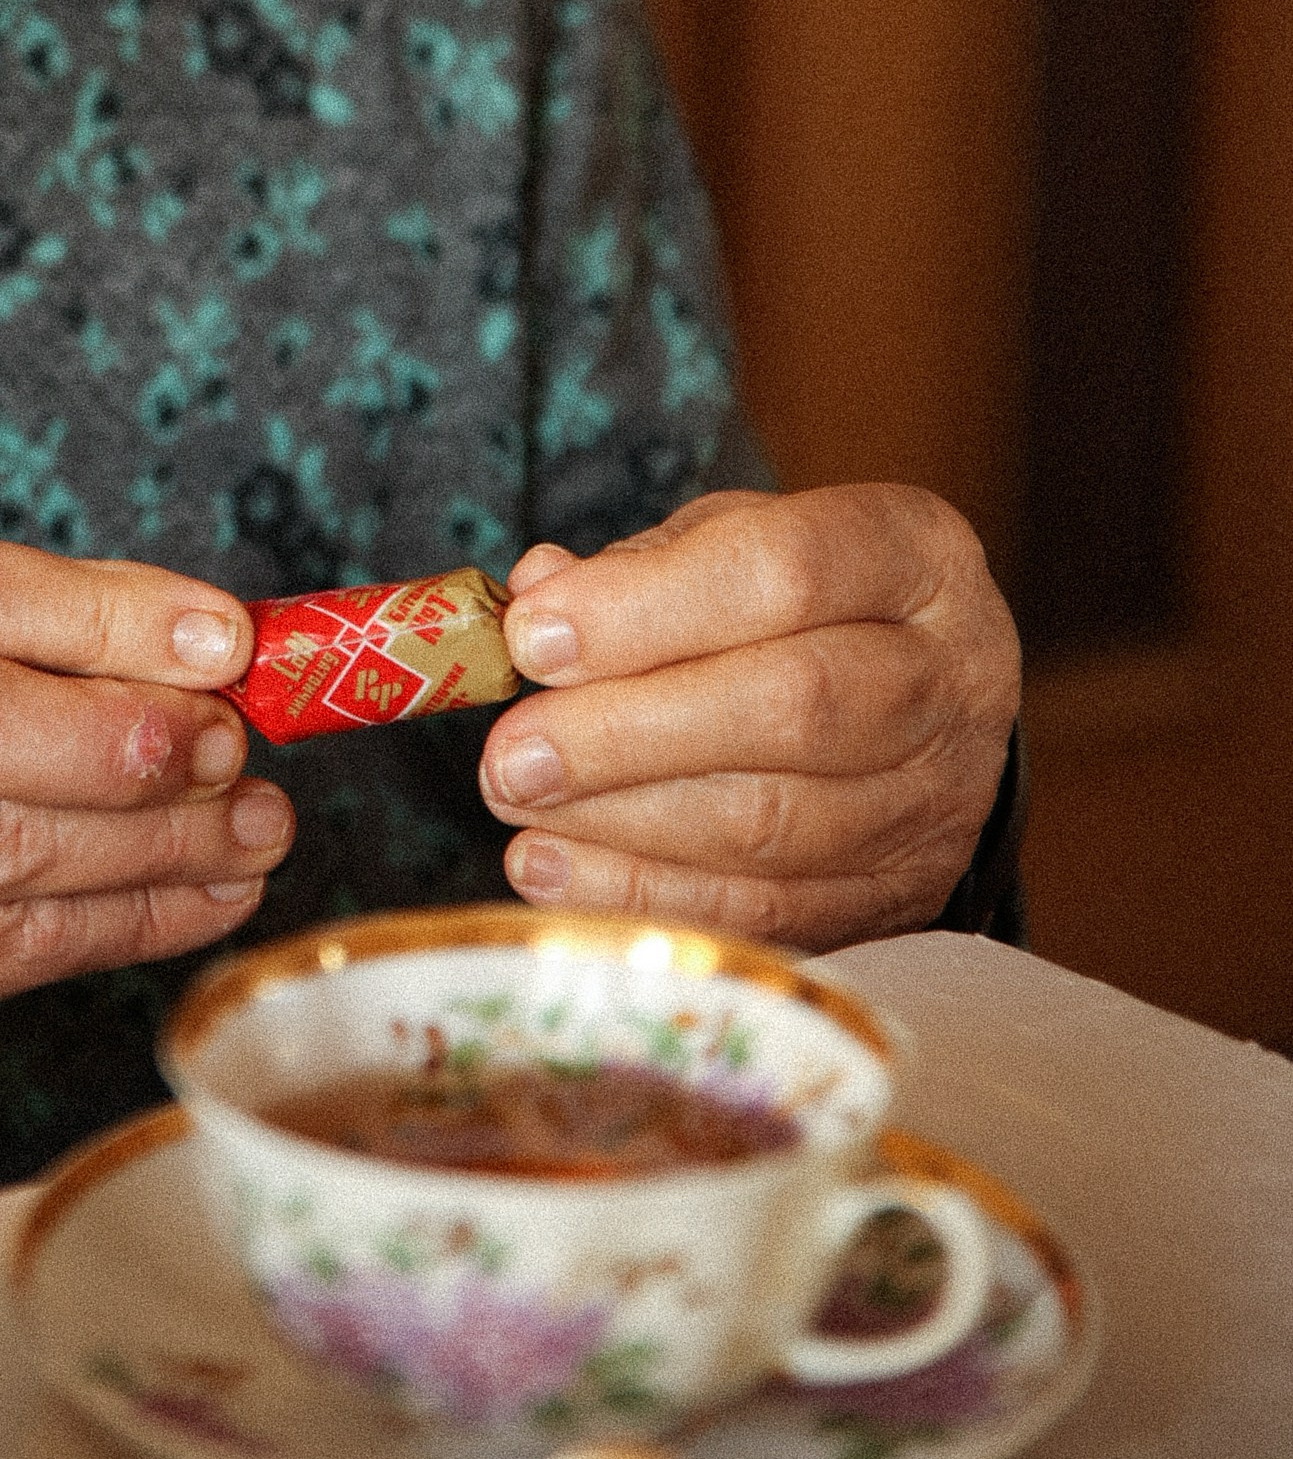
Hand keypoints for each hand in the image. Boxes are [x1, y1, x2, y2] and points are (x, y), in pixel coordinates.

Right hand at [0, 540, 288, 1124]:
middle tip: (231, 742)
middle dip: (123, 736)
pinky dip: (140, 919)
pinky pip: (26, 946)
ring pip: (11, 853)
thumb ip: (27, 654)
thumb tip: (210, 649)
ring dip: (164, 842)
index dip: (103, 612)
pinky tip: (217, 893)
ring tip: (261, 824)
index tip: (225, 636)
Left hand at [477, 486, 1018, 947]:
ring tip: (516, 801)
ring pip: (774, 824)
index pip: (788, 570)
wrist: (926, 709)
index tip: (532, 637)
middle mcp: (948, 675)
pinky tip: (552, 868)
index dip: (648, 608)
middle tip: (510, 751)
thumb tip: (535, 592)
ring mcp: (936, 799)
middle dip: (627, 732)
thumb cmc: (806, 608)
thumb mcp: (734, 544)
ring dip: (621, 820)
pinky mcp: (900, 897)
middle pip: (791, 707)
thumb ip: (638, 566)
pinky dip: (644, 896)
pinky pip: (765, 914)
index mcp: (914, 555)